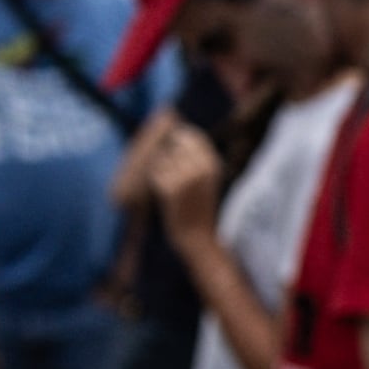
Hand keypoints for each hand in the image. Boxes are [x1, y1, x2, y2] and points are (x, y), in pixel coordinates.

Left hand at [135, 120, 226, 247]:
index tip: (177, 154)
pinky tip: (167, 195)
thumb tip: (177, 131)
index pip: (191, 135)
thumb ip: (196, 155)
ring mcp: (186, 177)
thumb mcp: (207, 177)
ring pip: (162, 158)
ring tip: (173, 187)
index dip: (180, 140)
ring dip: (162, 170)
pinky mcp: (170, 188)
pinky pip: (156, 173)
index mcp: (212, 162)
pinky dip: (157, 182)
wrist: (198, 237)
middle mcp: (201, 167)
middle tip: (174, 174)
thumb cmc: (199, 205)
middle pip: (175, 143)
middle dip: (169, 155)